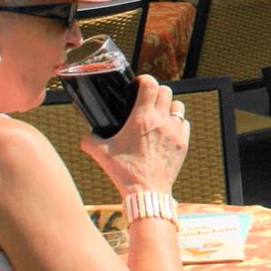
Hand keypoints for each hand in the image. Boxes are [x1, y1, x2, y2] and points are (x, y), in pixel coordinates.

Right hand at [82, 75, 189, 197]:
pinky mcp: (183, 143)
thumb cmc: (124, 172)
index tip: (138, 83)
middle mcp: (161, 121)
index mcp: (142, 118)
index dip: (144, 79)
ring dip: (169, 106)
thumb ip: (90, 141)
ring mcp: (175, 132)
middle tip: (146, 99)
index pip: (150, 84)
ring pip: (178, 106)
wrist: (146, 191)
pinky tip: (167, 130)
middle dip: (155, 92)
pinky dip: (177, 122)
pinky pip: (185, 123)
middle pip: (166, 91)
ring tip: (159, 114)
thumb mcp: (101, 154)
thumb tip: (85, 136)